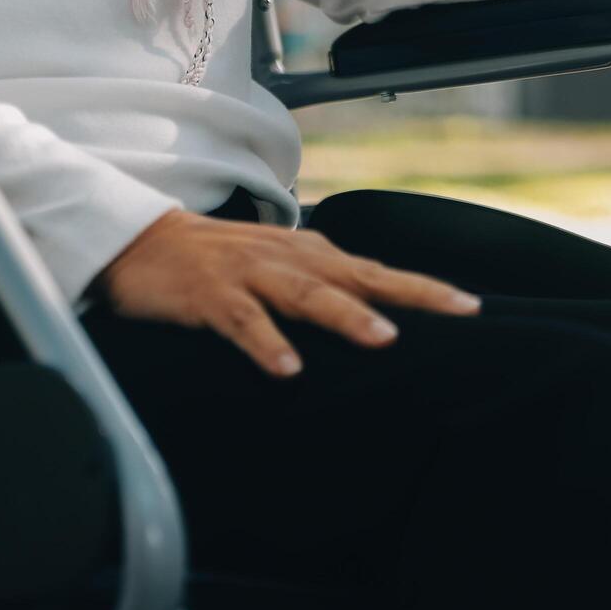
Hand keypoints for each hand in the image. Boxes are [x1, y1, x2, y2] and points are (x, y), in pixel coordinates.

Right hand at [93, 211, 481, 376]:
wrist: (139, 241)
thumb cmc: (216, 261)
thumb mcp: (279, 266)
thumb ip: (322, 284)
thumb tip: (372, 311)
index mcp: (310, 255)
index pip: (378, 272)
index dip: (425, 288)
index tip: (471, 306)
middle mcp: (289, 259)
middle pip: (360, 277)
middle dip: (412, 294)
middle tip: (458, 311)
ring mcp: (250, 274)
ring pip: (307, 295)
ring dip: (346, 316)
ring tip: (383, 338)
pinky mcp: (210, 294)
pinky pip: (243, 322)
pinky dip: (266, 343)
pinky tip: (287, 368)